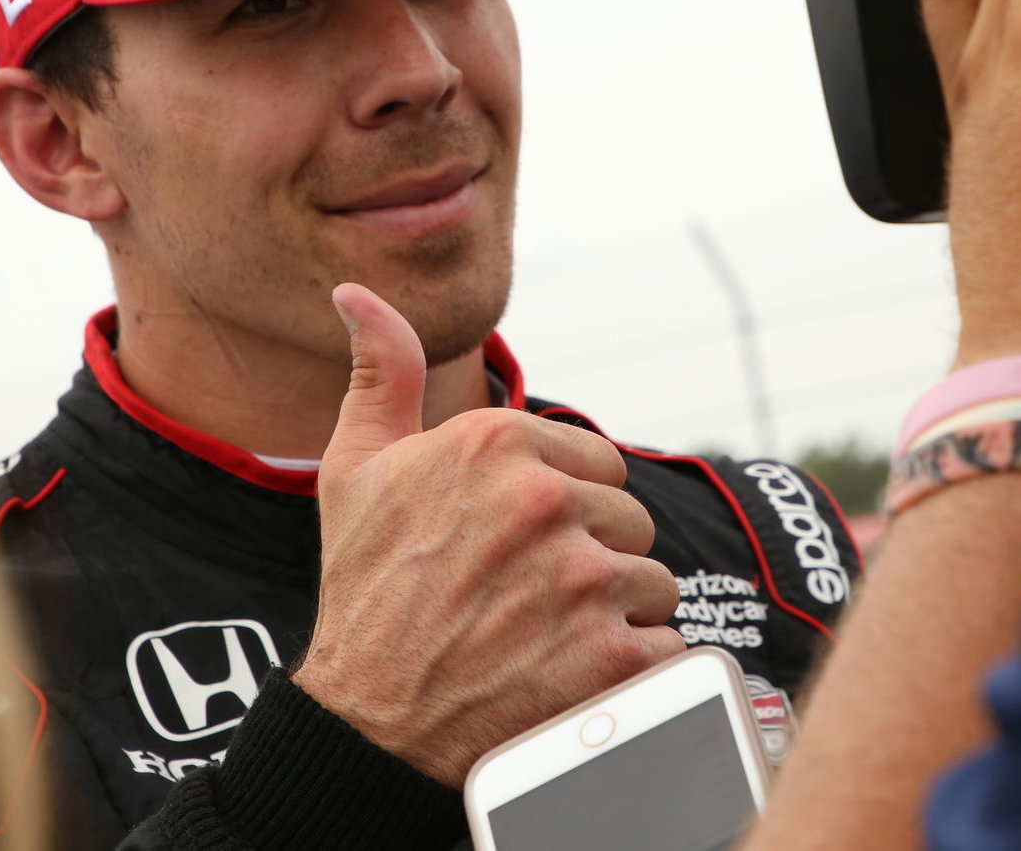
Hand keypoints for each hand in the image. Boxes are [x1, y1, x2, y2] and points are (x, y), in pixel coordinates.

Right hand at [292, 283, 683, 786]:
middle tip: (528, 594)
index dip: (561, 505)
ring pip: (651, 579)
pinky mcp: (610, 655)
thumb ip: (382, 369)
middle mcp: (544, 501)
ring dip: (614, 611)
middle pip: (626, 518)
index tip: (515, 544)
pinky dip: (632, 667)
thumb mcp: (358, 465)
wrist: (365, 725)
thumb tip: (356, 293)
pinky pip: (665, 643)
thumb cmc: (365, 587)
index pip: (594, 461)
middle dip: (591, 555)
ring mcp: (581, 579)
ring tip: (545, 636)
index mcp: (496, 442)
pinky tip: (570, 675)